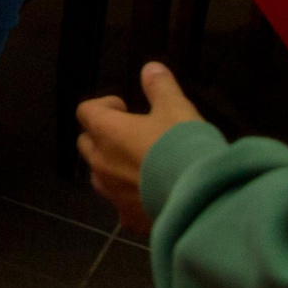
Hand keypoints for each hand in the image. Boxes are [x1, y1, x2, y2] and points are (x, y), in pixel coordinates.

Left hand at [77, 63, 203, 236]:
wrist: (202, 200)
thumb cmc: (183, 148)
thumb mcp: (177, 109)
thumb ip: (160, 87)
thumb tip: (151, 68)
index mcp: (107, 132)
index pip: (86, 111)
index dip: (103, 106)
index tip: (126, 108)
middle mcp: (101, 163)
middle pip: (87, 144)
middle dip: (103, 137)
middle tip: (132, 135)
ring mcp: (112, 194)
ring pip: (99, 176)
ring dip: (112, 168)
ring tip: (140, 166)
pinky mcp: (129, 219)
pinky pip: (121, 206)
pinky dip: (130, 198)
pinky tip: (152, 197)